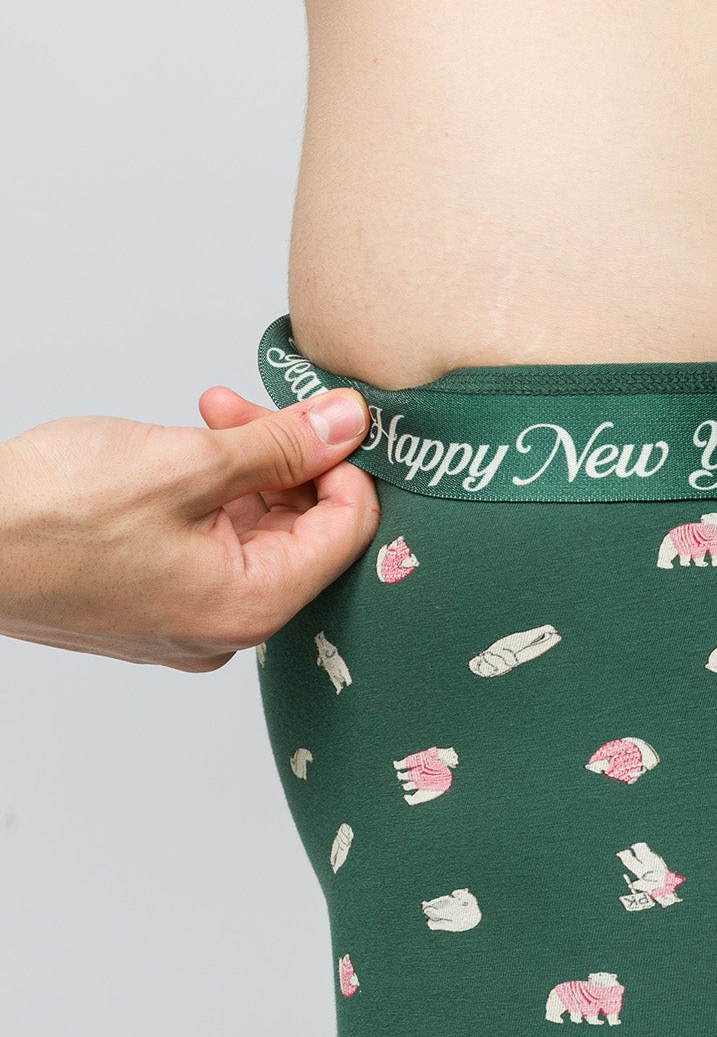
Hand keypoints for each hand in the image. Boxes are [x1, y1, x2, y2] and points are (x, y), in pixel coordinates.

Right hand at [0, 385, 379, 669]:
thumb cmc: (47, 517)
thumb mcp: (185, 463)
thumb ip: (279, 447)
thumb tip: (349, 426)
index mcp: (249, 608)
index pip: (346, 535)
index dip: (344, 465)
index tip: (323, 416)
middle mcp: (224, 629)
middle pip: (301, 534)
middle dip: (286, 459)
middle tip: (241, 407)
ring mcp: (185, 620)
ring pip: (252, 533)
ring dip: (245, 468)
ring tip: (205, 417)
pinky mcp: (151, 602)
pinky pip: (208, 546)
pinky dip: (207, 495)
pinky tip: (178, 453)